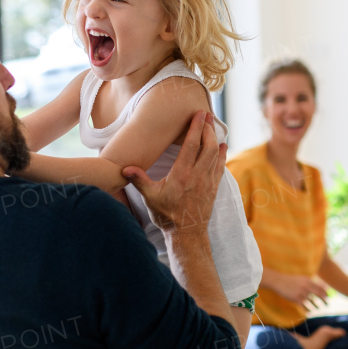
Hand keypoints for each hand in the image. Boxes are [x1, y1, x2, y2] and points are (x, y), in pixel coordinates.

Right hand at [122, 111, 224, 237]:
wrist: (186, 234)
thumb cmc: (167, 215)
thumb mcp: (150, 198)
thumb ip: (139, 181)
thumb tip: (125, 169)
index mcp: (181, 175)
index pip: (191, 146)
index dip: (196, 128)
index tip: (199, 114)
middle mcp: (197, 176)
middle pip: (208, 146)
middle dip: (208, 128)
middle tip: (207, 115)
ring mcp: (208, 182)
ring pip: (216, 154)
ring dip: (215, 138)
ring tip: (212, 125)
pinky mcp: (214, 188)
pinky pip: (220, 166)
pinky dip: (221, 154)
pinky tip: (222, 145)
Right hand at [267, 271, 329, 308]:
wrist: (279, 281)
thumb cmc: (292, 281)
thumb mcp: (302, 279)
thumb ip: (311, 282)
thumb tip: (321, 287)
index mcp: (309, 280)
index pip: (322, 287)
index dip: (326, 293)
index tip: (329, 297)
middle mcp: (306, 286)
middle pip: (319, 294)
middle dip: (325, 300)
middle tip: (327, 304)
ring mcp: (301, 293)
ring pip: (313, 302)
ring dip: (317, 306)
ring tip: (319, 308)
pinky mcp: (296, 299)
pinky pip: (305, 306)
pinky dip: (309, 310)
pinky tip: (310, 313)